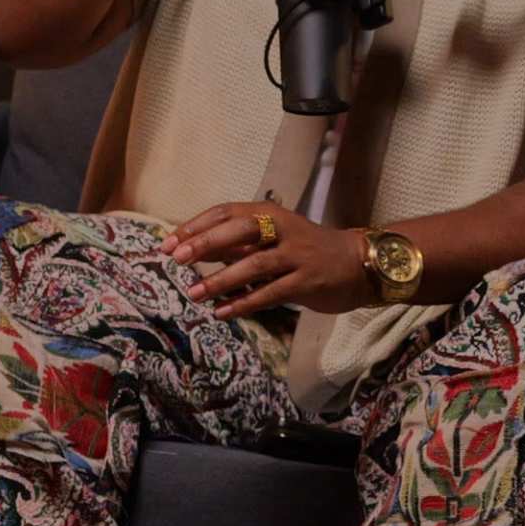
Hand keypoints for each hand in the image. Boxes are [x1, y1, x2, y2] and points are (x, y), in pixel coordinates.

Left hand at [164, 201, 372, 316]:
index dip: (195, 226)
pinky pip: (270, 293)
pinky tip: (222, 313)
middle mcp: (282, 229)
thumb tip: (193, 249)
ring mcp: (296, 255)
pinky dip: (244, 303)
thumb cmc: (305, 249)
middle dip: (206, 244)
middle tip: (177, 260)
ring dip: (221, 280)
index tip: (168, 244)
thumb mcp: (271, 237)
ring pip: (254, 265)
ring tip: (195, 294)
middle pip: (239, 230)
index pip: (225, 212)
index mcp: (269, 213)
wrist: (357, 263)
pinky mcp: (307, 282)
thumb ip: (237, 243)